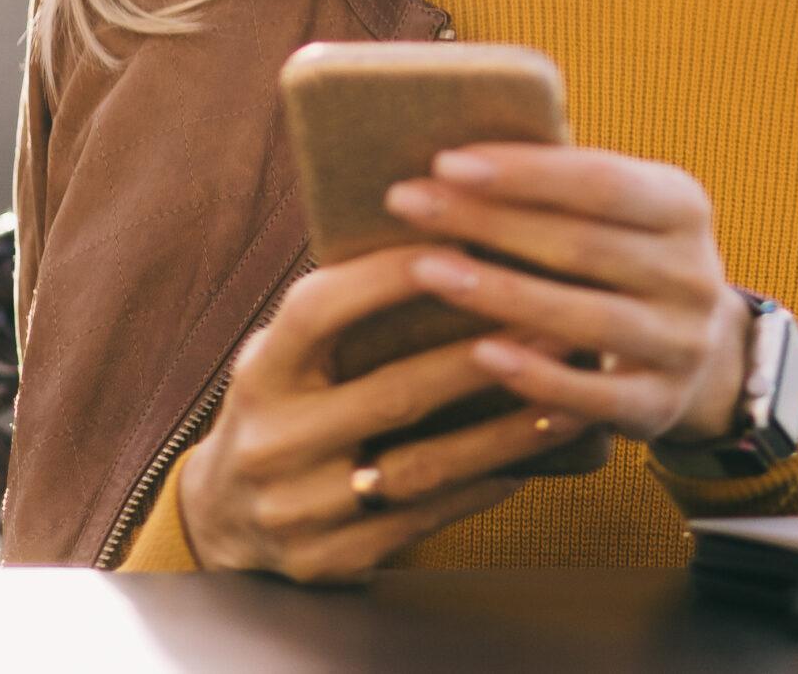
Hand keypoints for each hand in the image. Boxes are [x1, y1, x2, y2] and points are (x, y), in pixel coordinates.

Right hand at [176, 244, 600, 583]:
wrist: (225, 527)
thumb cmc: (288, 410)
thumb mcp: (286, 360)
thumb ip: (343, 315)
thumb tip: (450, 236)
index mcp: (259, 374)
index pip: (318, 312)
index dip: (387, 278)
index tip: (464, 246)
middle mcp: (271, 442)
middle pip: (394, 393)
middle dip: (486, 357)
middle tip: (558, 321)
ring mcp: (299, 508)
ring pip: (424, 465)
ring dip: (508, 429)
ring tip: (572, 395)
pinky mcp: (332, 560)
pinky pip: (428, 516)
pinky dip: (488, 481)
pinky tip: (535, 453)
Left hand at [384, 144, 754, 448]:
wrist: (700, 352)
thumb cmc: (622, 260)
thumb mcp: (621, 213)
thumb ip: (562, 187)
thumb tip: (452, 161)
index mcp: (684, 206)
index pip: (601, 181)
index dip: (523, 172)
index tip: (445, 163)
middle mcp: (694, 273)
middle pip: (583, 245)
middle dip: (488, 222)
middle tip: (408, 203)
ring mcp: (683, 343)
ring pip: (587, 318)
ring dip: (501, 293)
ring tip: (426, 269)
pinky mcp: (661, 404)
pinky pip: (594, 395)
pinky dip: (538, 375)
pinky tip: (481, 354)